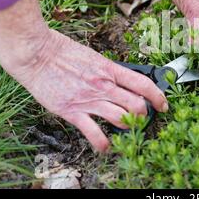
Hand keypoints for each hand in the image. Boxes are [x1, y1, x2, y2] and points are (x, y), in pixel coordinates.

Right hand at [13, 30, 168, 151]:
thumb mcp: (93, 56)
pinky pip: (94, 133)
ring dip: (129, 127)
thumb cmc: (62, 51)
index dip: (158, 96)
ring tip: (127, 128)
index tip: (163, 104)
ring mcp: (89, 100)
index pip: (143, 84)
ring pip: (121, 119)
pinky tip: (106, 146)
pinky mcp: (73, 112)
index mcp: (109, 69)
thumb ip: (108, 70)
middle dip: (144, 115)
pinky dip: (104, 144)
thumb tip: (122, 80)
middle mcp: (103, 86)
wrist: (36, 54)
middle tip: (143, 118)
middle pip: (136, 105)